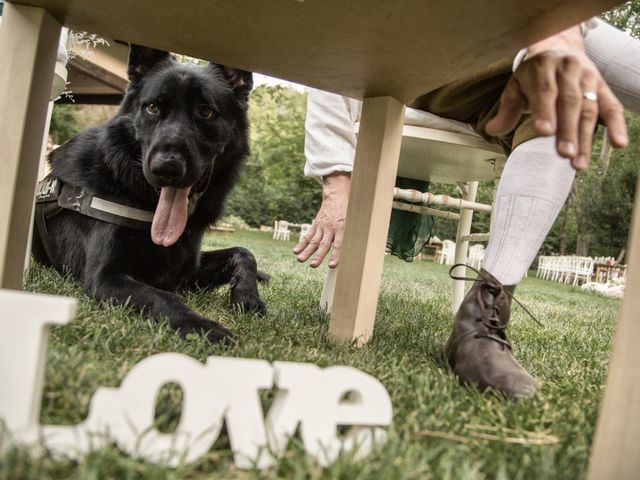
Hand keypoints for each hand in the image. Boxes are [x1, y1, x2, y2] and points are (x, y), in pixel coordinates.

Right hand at [293, 172, 349, 267]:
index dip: (335, 255)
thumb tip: (357, 251)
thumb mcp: (353, 220)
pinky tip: (296, 251)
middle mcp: (330, 228)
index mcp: (341, 227)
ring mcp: (322, 226)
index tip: (332, 265)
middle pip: (323, 244)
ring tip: (301, 260)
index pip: (338, 244)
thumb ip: (352, 234)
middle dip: (318, 256)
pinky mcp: (316, 224)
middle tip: (313, 265)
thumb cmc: (349, 209)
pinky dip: (302, 243)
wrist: (337, 194)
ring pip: (314, 241)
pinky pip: (308, 235)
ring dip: (307, 251)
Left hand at [485, 26, 627, 169]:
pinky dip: (617, 125)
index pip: (545, 91)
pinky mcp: (602, 87)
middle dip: (567, 130)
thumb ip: (506, 108)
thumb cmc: (533, 74)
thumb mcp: (515, 86)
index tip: (544, 132)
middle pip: (570, 102)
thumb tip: (492, 130)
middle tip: (564, 154)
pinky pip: (612, 106)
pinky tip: (618, 143)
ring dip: (585, 137)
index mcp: (543, 67)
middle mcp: (568, 69)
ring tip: (578, 162)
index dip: (545, 111)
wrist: (558, 47)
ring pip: (589, 108)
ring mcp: (588, 78)